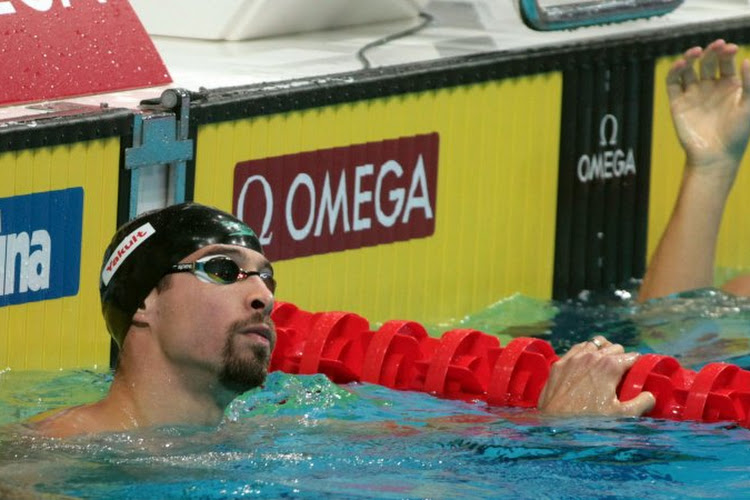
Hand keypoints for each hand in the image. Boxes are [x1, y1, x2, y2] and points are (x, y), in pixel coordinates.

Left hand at [537, 336, 654, 416]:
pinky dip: (584, 352)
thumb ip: (642, 402)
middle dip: (621, 358)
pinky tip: (585, 363)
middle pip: (615, 348)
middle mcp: (592, 356)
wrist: (556, 423)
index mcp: (610, 365)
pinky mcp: (559, 362)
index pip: (632, 356)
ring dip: (602, 352)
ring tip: (604, 366)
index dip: (636, 365)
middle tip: (621, 374)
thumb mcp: (622, 415)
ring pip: (595, 344)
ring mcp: (573, 357)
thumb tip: (650, 395)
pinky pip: (576, 348)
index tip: (636, 374)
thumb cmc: (590, 420)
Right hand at [667, 39, 749, 179]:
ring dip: (690, 57)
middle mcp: (710, 88)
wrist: (716, 156)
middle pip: (707, 62)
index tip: (729, 48)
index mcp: (729, 86)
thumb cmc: (737, 133)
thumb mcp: (749, 105)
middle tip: (716, 46)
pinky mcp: (678, 103)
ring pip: (688, 69)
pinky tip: (682, 64)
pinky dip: (675, 71)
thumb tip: (746, 58)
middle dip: (711, 51)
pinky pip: (673, 83)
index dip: (726, 52)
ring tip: (696, 52)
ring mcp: (693, 94)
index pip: (725, 62)